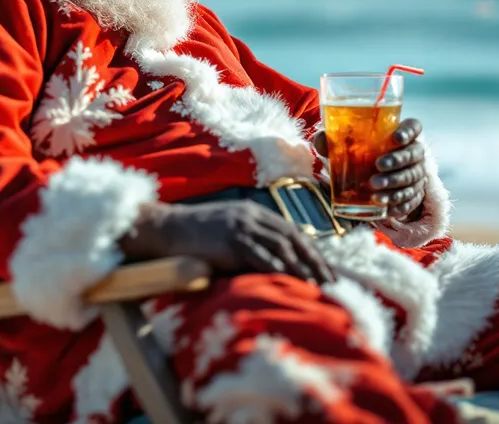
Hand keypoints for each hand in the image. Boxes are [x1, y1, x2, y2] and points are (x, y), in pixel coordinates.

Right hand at [119, 201, 334, 283]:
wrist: (167, 229)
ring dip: (303, 268)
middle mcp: (250, 216)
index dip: (311, 249)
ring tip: (318, 286)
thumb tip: (270, 262)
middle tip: (332, 281)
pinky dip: (279, 269)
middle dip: (315, 260)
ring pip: (282, 247)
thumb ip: (247, 239)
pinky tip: (291, 282)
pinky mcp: (231, 240)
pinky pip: (261, 256)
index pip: (290, 230)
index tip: (326, 268)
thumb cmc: (193, 234)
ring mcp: (241, 227)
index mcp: (251, 212)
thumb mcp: (225, 229)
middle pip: (292, 237)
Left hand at [312, 118, 427, 221]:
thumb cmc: (357, 153)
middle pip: (413, 154)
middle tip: (378, 166)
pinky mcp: (414, 193)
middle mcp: (413, 152)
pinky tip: (387, 209)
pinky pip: (411, 200)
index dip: (408, 131)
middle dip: (397, 161)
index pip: (413, 126)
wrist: (369, 176)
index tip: (396, 138)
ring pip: (412, 178)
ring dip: (395, 186)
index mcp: (400, 134)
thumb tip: (321, 138)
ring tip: (375, 194)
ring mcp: (416, 173)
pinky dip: (400, 204)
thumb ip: (332, 139)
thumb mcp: (344, 144)